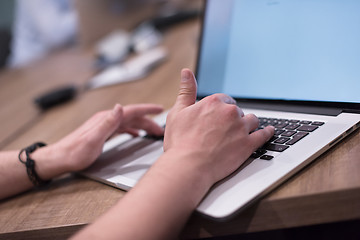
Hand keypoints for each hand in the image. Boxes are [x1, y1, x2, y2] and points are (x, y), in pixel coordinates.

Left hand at [47, 104, 163, 173]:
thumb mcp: (93, 139)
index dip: (147, 109)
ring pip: (128, 123)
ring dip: (142, 125)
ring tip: (153, 131)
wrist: (60, 159)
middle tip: (161, 129)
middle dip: (149, 121)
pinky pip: (122, 129)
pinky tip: (135, 134)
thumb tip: (119, 107)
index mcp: (106, 119)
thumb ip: (107, 123)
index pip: (131, 110)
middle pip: (132, 117)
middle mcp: (106, 120)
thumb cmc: (75, 153)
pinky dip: (132, 130)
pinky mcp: (102, 133)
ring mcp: (104, 126)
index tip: (160, 109)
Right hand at [164, 69, 273, 184]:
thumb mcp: (178, 112)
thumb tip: (186, 73)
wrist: (189, 166)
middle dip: (233, 118)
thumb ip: (186, 90)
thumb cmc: (180, 142)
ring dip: (248, 124)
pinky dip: (267, 132)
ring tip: (244, 130)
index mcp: (214, 102)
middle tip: (224, 130)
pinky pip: (263, 135)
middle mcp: (230, 112)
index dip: (221, 109)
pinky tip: (269, 131)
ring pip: (252, 121)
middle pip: (238, 111)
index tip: (218, 117)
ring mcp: (241, 128)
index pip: (225, 100)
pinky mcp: (248, 145)